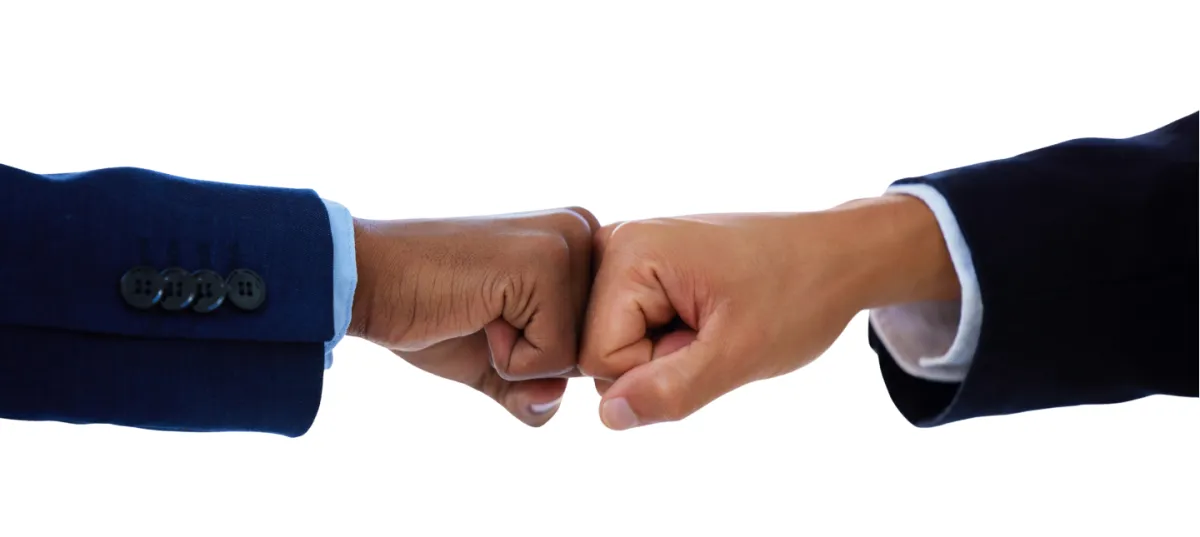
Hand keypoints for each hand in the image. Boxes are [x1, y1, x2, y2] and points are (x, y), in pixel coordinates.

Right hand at [349, 207, 598, 425]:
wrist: (367, 280)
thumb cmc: (429, 312)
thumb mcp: (497, 361)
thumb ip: (538, 389)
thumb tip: (554, 401)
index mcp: (580, 244)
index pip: (598, 341)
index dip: (541, 356)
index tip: (492, 313)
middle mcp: (584, 231)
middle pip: (595, 350)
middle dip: (534, 359)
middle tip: (482, 312)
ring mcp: (566, 242)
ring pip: (578, 357)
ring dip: (519, 359)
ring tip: (479, 310)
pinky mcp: (546, 263)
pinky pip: (553, 358)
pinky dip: (508, 359)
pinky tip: (476, 311)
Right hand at [578, 195, 957, 429]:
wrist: (838, 254)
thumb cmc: (798, 295)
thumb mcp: (740, 353)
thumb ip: (671, 390)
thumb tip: (607, 417)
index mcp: (628, 251)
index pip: (598, 359)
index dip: (656, 369)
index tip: (710, 335)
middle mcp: (615, 241)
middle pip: (599, 350)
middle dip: (658, 359)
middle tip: (716, 328)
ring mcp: (626, 251)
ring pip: (615, 344)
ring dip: (665, 349)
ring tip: (714, 319)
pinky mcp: (640, 265)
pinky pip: (632, 328)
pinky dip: (669, 335)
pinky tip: (705, 314)